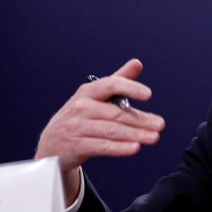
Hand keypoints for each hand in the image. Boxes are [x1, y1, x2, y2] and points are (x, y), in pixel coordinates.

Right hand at [35, 58, 164, 203]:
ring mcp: (77, 127)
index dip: (130, 88)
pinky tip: (134, 148)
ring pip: (112, 130)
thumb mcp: (94, 96)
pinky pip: (102, 146)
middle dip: (141, 119)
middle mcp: (81, 107)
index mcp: (87, 92)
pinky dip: (120, 148)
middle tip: (159, 124)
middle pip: (116, 113)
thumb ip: (118, 81)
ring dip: (135, 135)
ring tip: (153, 137)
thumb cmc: (78, 117)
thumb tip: (137, 63)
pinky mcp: (76, 145)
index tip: (148, 94)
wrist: (51, 144)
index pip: (111, 85)